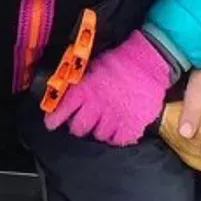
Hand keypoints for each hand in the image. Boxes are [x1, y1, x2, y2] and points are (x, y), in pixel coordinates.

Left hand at [44, 30, 171, 146]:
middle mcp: (98, 105)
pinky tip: (117, 128)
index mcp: (87, 89)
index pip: (64, 108)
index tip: (51, 124)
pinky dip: (116, 136)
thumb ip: (83, 82)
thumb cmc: (121, 60)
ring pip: (98, 135)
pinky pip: (118, 140)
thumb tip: (70, 93)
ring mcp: (115, 117)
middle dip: (78, 126)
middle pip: (79, 128)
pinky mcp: (131, 125)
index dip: (55, 118)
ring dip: (99, 129)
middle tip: (83, 121)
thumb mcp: (96, 66)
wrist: (149, 62)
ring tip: (104, 121)